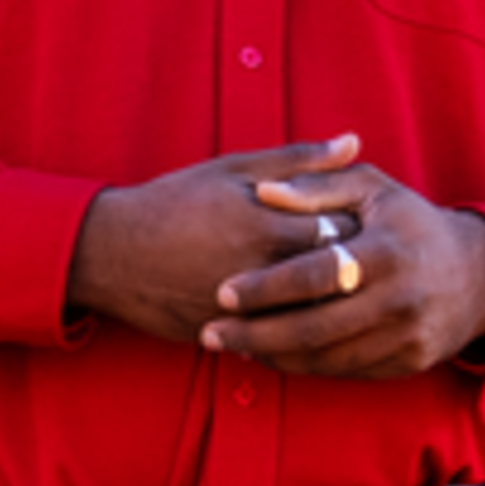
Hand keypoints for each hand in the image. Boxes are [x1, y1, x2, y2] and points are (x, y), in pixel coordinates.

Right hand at [67, 137, 372, 347]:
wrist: (110, 253)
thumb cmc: (173, 202)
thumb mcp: (233, 169)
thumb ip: (299, 159)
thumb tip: (354, 143)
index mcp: (268, 225)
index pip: (346, 232)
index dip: (367, 230)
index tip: (374, 226)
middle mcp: (260, 270)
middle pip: (337, 280)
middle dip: (359, 274)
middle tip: (372, 265)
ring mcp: (244, 309)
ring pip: (312, 318)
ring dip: (334, 310)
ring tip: (345, 296)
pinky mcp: (228, 334)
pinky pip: (279, 343)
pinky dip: (300, 335)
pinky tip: (311, 323)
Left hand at [205, 157, 484, 375]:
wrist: (479, 274)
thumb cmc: (409, 223)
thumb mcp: (372, 189)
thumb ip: (316, 185)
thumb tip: (262, 192)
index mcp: (388, 251)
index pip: (315, 276)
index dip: (265, 288)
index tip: (223, 293)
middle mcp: (402, 299)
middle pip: (314, 328)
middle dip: (254, 334)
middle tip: (211, 334)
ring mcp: (408, 336)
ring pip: (325, 358)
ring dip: (272, 356)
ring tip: (232, 345)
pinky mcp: (409, 362)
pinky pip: (345, 372)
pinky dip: (304, 366)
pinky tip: (271, 355)